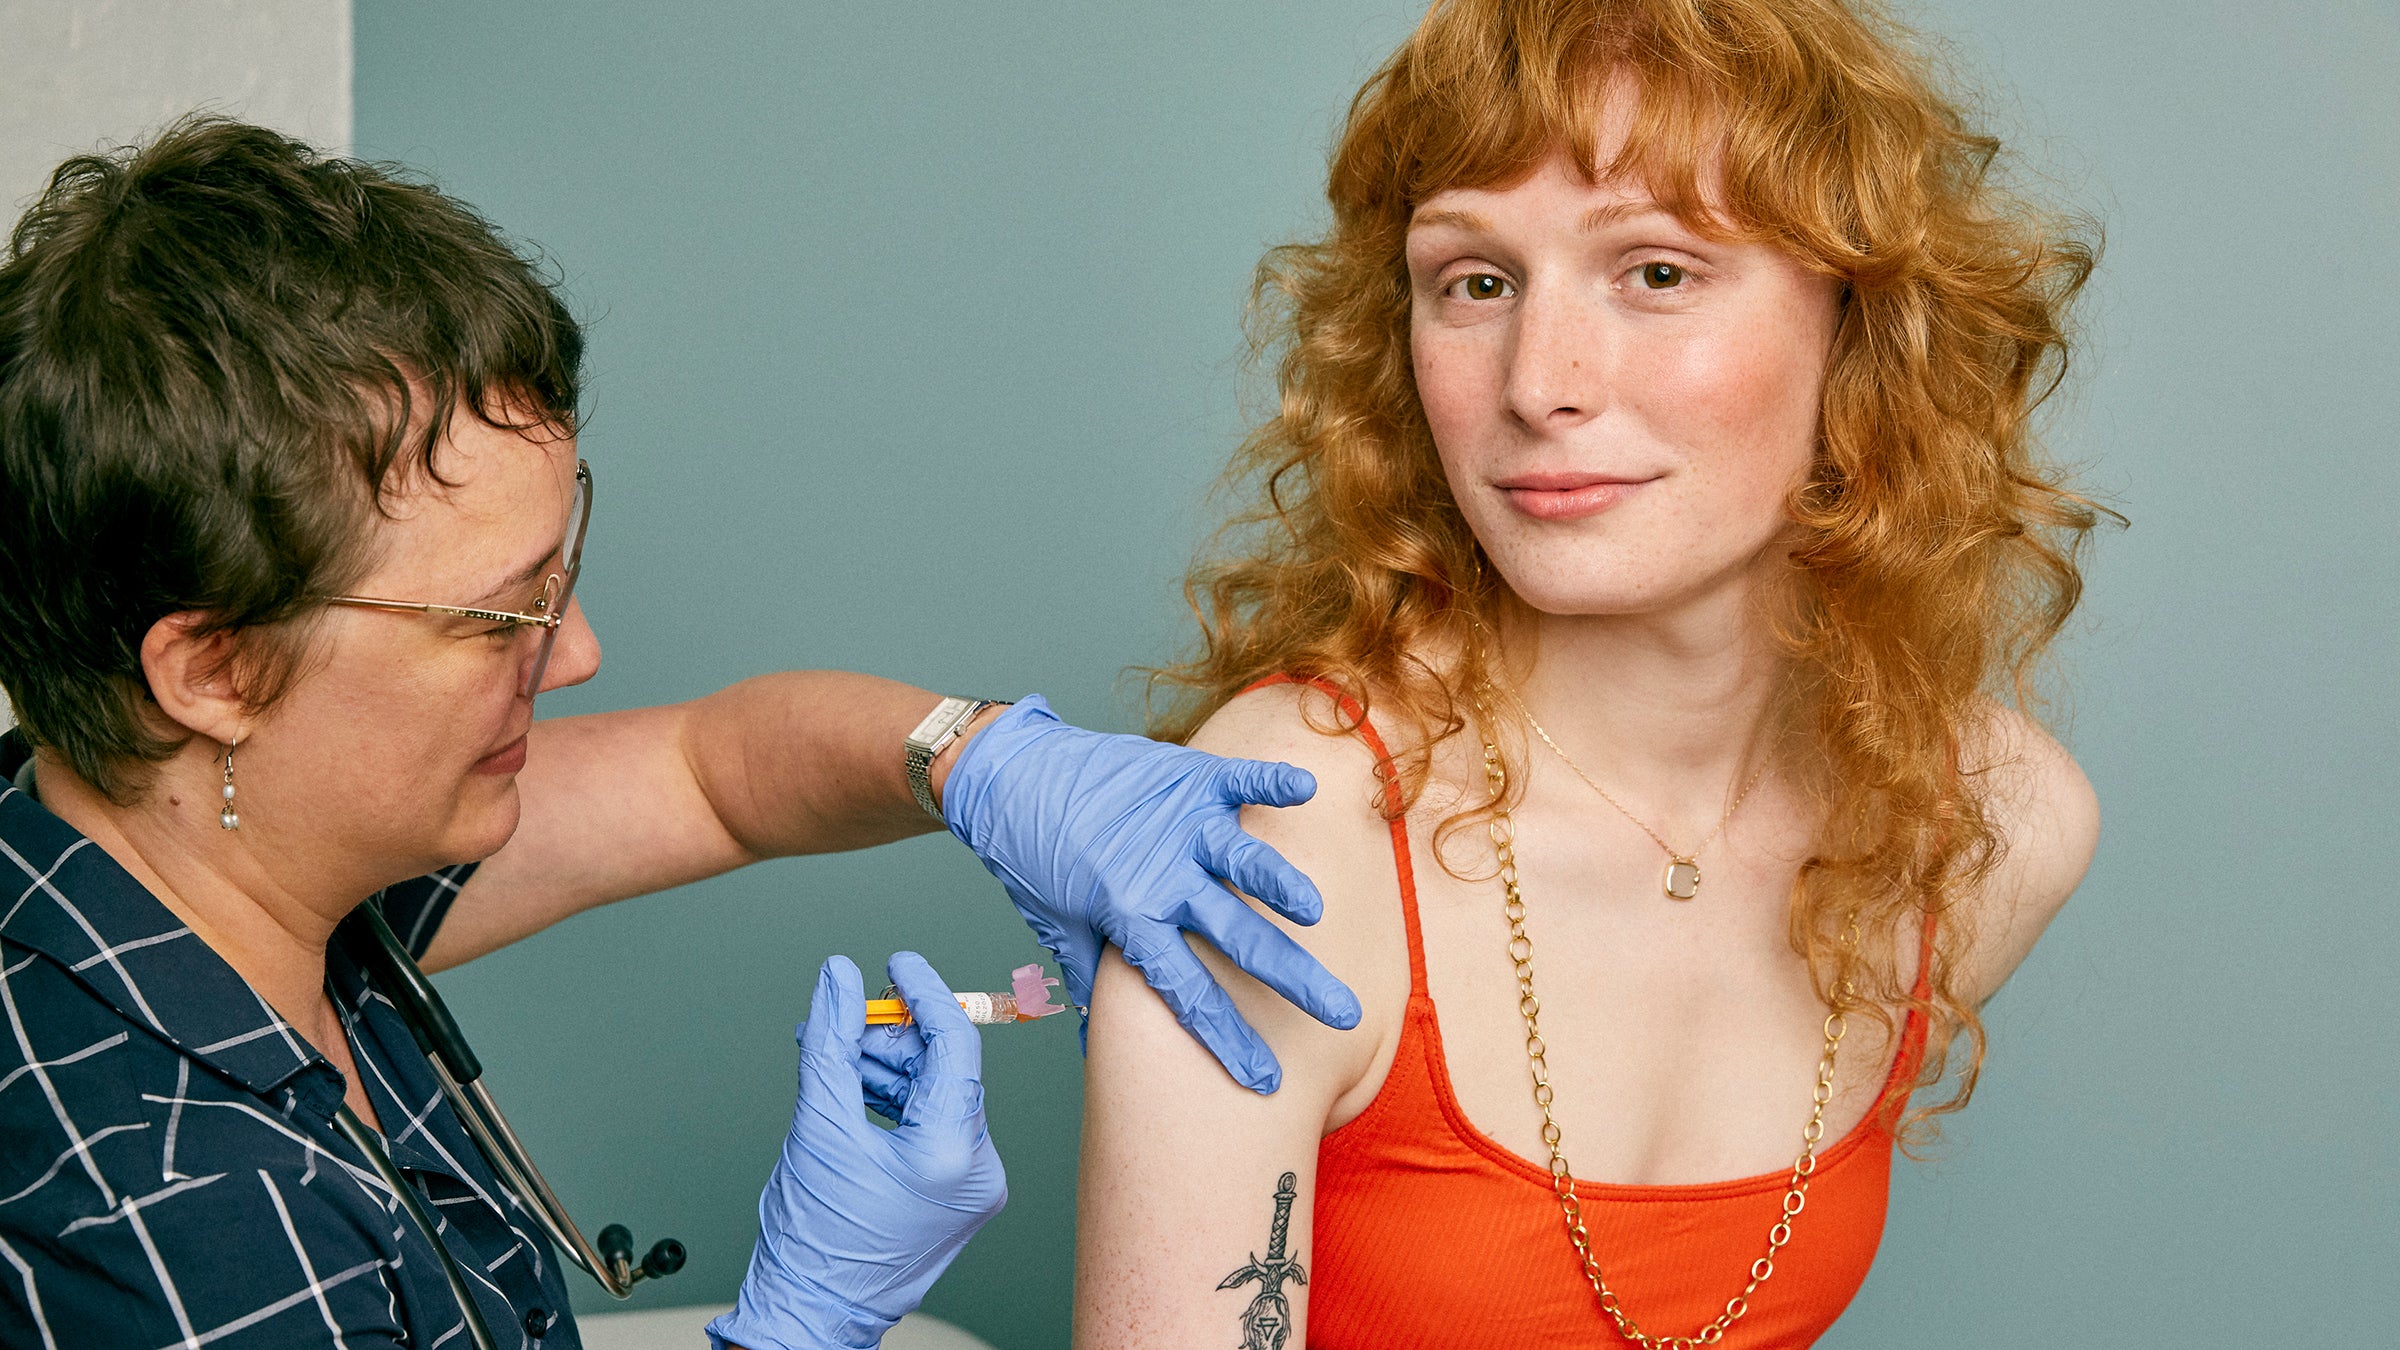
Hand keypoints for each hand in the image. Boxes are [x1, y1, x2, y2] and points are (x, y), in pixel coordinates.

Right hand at [707, 954, 1006, 1349]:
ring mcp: (972, 1186)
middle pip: (943, 1071)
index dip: (923, 995)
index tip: (896, 963)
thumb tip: (839, 975)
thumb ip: (832, 1042)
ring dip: (886, 1070)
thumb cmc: (813, 1237)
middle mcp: (978, 1170)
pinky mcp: (957, 1195)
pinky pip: (932, 1127)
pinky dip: (894, 1103)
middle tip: (840, 1020)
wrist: (810, 1313)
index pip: (953, 1047)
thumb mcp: (818, 1124)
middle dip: (890, 1039)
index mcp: (953, 1156)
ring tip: (833, 1056)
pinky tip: (853, 1088)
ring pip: (936, 1097)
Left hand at [941, 695, 1360, 1093]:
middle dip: (1291, 979)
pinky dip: (1270, 782)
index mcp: (1132, 920)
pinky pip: (1237, 780)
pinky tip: (1306, 787)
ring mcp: (1177, 825)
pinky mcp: (1185, 778)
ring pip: (1241, 861)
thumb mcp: (1058, 924)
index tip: (1266, 1081)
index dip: (1227, 1039)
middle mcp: (1162, 877)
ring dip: (1279, 886)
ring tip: (1314, 911)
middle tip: (1341, 1012)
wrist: (1010, 775)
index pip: (1188, 993)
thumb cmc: (1034, 854)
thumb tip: (1093, 1047)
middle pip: (1235, 937)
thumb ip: (1089, 978)